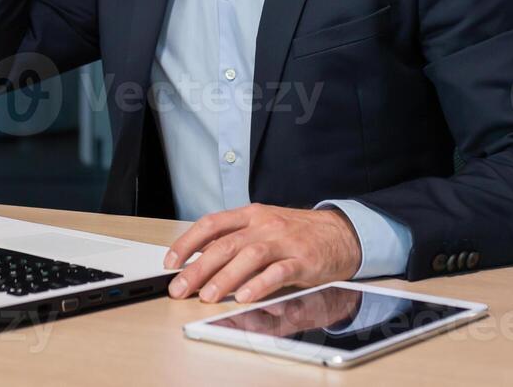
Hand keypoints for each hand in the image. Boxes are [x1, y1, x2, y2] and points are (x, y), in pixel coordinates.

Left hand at [163, 204, 361, 304]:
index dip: (187, 242)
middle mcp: (264, 225)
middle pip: (225, 244)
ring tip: (207, 296)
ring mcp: (284, 241)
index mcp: (250, 215)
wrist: (341, 233)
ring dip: (224, 278)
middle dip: (198, 268)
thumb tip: (199, 257)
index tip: (171, 262)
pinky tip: (244, 297)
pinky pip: (278, 272)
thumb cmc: (297, 233)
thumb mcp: (263, 226)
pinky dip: (259, 285)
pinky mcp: (303, 260)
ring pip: (248, 257)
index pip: (211, 224)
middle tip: (180, 288)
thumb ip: (235, 238)